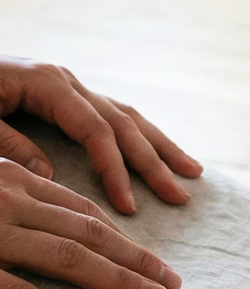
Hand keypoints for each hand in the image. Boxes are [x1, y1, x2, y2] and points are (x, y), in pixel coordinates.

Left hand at [0, 56, 201, 213]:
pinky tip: (157, 151)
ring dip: (160, 147)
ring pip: (128, 116)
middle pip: (124, 123)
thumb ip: (9, 146)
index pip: (97, 132)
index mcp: (49, 84)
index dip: (115, 170)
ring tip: (193, 174)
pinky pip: (113, 115)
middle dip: (154, 163)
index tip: (129, 207)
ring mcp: (71, 84)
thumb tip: (49, 174)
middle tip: (180, 197)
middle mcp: (69, 81)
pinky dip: (139, 135)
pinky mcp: (67, 93)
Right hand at [0, 158, 180, 288]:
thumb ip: (14, 178)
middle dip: (136, 257)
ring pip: (69, 256)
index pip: (81, 209)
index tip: (152, 259)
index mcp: (14, 179)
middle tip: (173, 282)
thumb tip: (45, 172)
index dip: (121, 235)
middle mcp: (10, 199)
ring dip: (119, 280)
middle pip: (89, 231)